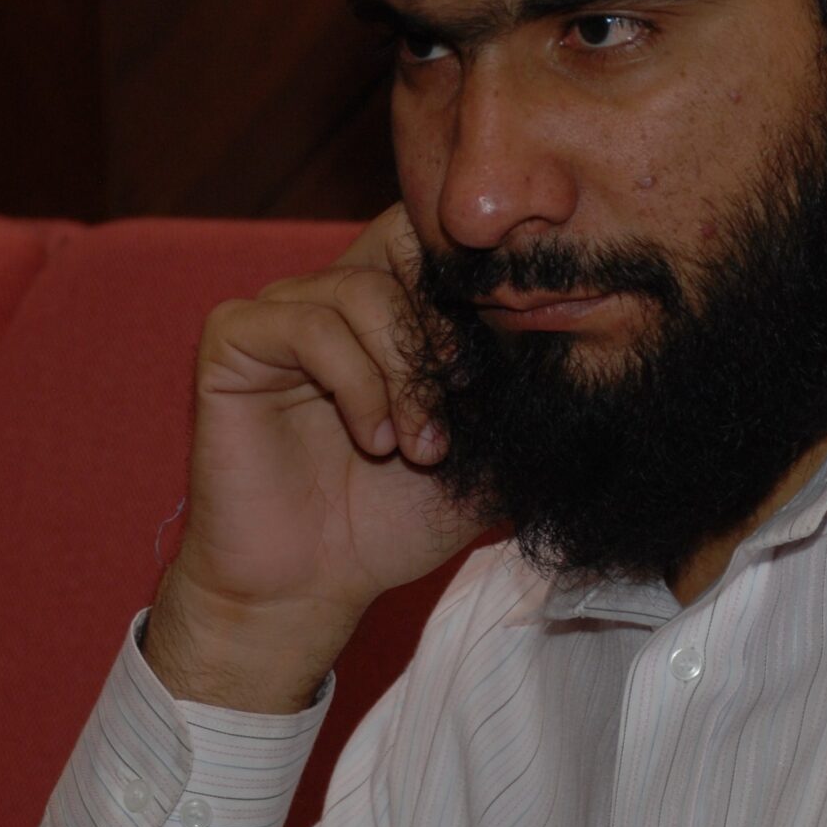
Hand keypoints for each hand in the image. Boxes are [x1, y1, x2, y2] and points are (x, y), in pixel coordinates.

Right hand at [147, 205, 482, 710]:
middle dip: (449, 319)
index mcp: (393, 309)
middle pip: (403, 239)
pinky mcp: (234, 339)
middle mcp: (335, 296)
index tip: (520, 344)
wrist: (312, 588)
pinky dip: (355, 382)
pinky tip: (375, 440)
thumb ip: (523, 397)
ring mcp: (282, 312)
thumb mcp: (486, 454)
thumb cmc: (394, 522)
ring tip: (422, 446)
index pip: (440, 237)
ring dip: (405, 372)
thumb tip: (591, 347)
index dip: (486, 275)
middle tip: (467, 393)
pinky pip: (307, 325)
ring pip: (361, 290)